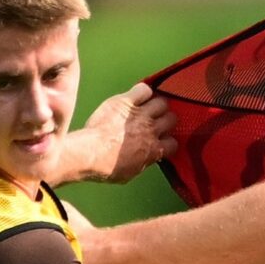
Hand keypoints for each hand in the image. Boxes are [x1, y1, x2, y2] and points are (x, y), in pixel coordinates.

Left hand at [55, 83, 173, 185]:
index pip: (173, 143)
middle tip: (155, 122)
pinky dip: (143, 91)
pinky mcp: (126, 102)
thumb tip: (144, 160)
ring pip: (161, 102)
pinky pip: (143, 89)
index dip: (167, 142)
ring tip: (148, 108)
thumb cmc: (106, 167)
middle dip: (165, 120)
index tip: (160, 141)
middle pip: (171, 119)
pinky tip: (136, 96)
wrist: (91, 153)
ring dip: (156, 105)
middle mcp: (151, 130)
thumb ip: (142, 163)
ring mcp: (140, 114)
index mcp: (154, 150)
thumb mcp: (129, 174)